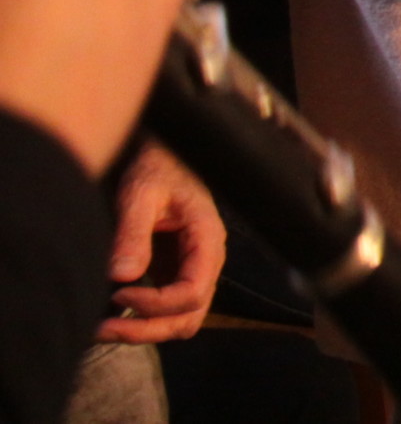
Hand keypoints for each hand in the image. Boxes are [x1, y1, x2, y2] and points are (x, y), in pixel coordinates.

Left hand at [97, 141, 223, 342]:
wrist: (165, 160)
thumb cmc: (157, 171)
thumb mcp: (141, 195)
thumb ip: (133, 232)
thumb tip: (122, 276)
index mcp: (206, 240)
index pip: (192, 292)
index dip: (155, 303)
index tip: (118, 293)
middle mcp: (206, 262)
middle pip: (190, 317)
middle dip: (147, 330)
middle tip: (103, 327)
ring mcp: (193, 272)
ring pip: (181, 322)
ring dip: (145, 332)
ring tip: (104, 328)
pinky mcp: (175, 276)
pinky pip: (168, 313)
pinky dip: (143, 323)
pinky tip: (112, 315)